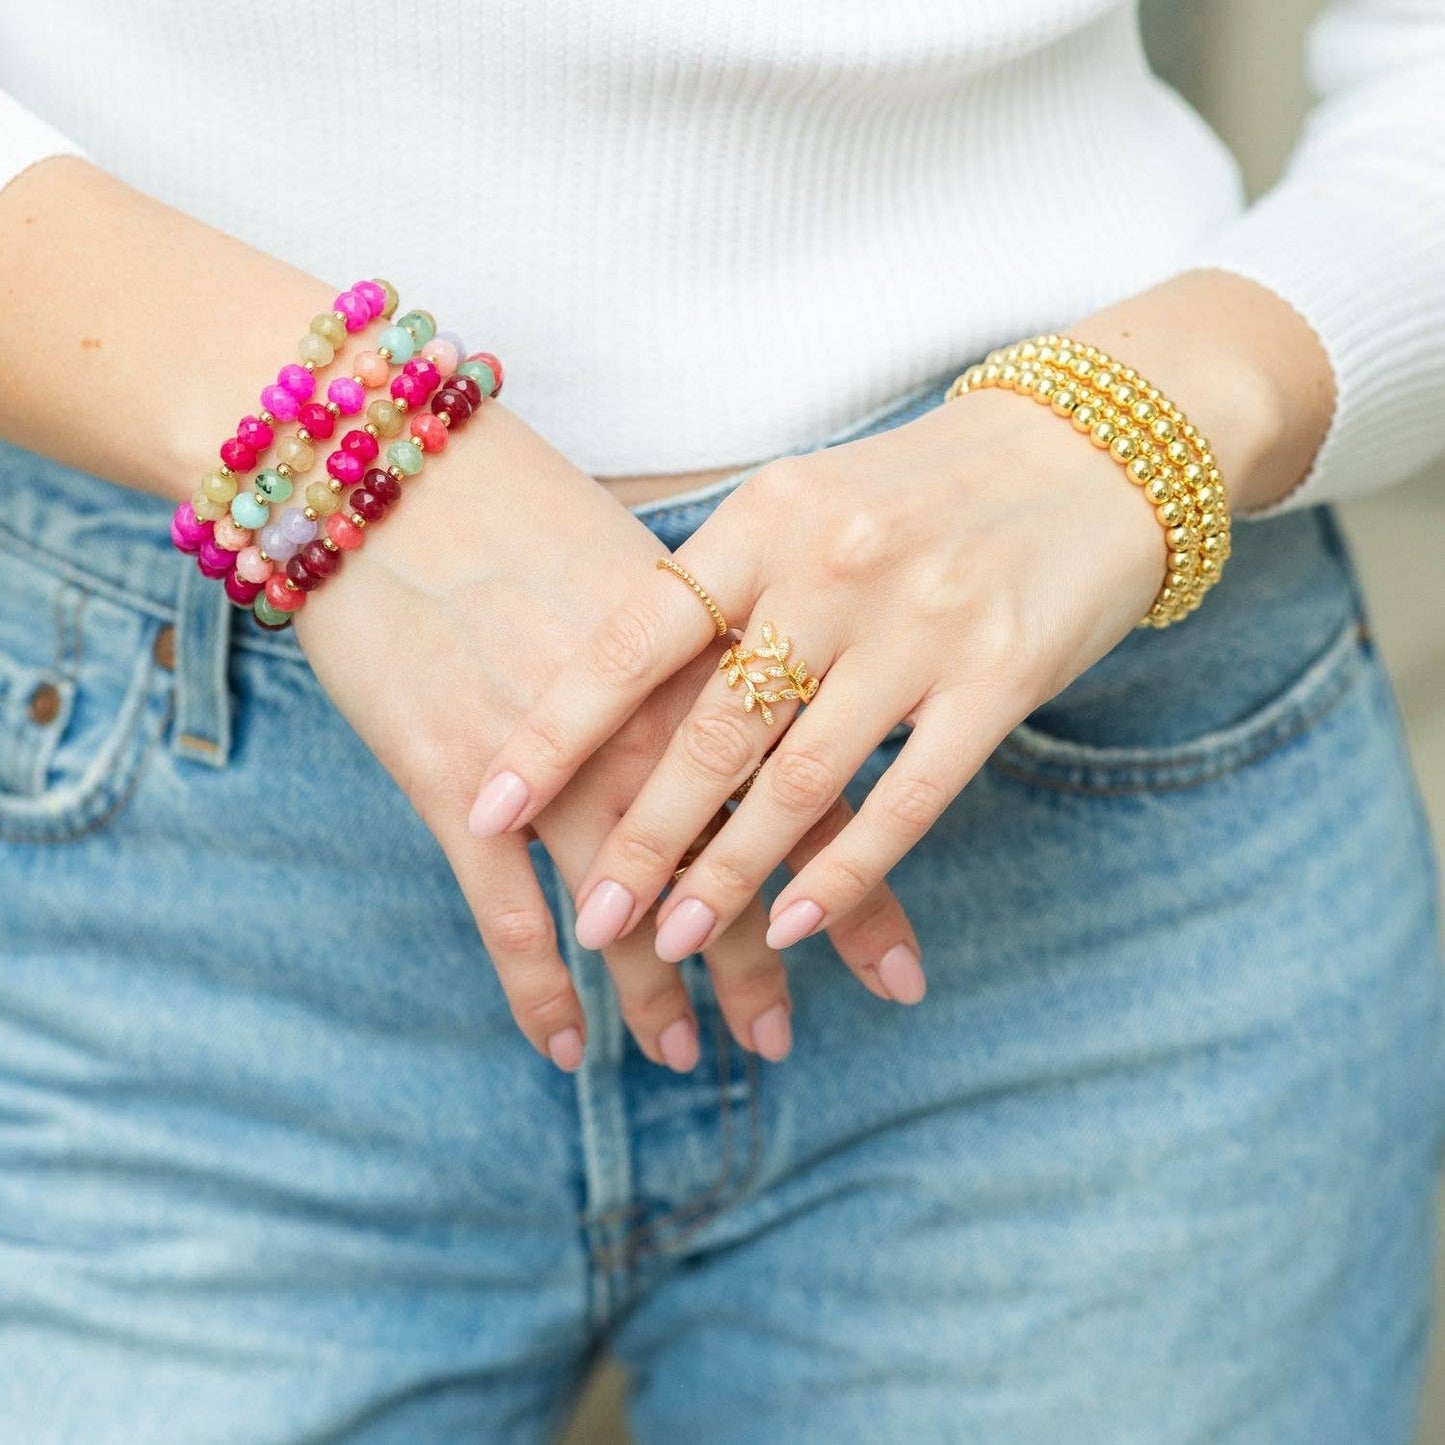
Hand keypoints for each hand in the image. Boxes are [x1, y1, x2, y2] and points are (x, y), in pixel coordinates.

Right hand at [295, 404, 916, 1068]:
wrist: (389, 470)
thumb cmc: (524, 506)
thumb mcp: (651, 569)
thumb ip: (721, 644)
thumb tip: (783, 700)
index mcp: (716, 669)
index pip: (812, 804)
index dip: (858, 898)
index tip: (899, 973)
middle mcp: (652, 728)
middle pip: (727, 874)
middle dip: (758, 968)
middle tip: (780, 1041)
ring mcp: (557, 768)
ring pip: (625, 913)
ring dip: (656, 998)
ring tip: (683, 1056)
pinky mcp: (459, 788)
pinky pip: (507, 919)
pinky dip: (537, 992)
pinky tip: (562, 1049)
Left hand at [471, 382, 1168, 968]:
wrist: (1091, 448)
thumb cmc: (922, 489)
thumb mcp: (805, 501)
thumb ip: (724, 585)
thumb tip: (622, 682)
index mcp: (765, 521)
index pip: (636, 638)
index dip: (558, 730)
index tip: (492, 805)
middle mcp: (832, 570)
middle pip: (711, 732)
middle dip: (640, 839)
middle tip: (590, 922)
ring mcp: (919, 625)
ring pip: (799, 780)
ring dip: (729, 874)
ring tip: (672, 944)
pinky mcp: (1000, 678)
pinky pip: (907, 797)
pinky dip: (845, 871)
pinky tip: (795, 925)